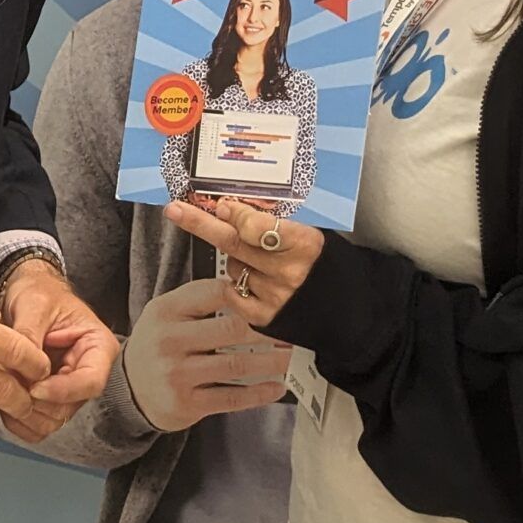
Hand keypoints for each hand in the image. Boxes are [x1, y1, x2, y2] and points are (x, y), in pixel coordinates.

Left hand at [0, 257, 121, 443]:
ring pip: (51, 421)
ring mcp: (67, 391)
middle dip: (34, 401)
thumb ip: (29, 335)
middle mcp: (87, 374)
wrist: (28, 295)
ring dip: (22, 411)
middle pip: (68, 408)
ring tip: (1, 385)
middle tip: (5, 382)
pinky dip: (16, 419)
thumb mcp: (35, 305)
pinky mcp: (48, 401)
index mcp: (98, 348)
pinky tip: (1, 398)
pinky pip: (36, 425)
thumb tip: (22, 367)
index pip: (90, 382)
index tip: (34, 388)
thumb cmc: (39, 294)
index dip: (62, 391)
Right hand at [121, 277, 291, 430]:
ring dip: (273, 362)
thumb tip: (250, 292)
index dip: (248, 295)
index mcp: (165, 311)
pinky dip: (259, 393)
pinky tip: (276, 387)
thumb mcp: (166, 315)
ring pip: (237, 365)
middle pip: (232, 329)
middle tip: (294, 330)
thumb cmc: (158, 346)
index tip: (272, 300)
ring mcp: (177, 374)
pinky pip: (232, 397)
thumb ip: (200, 301)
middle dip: (269, 330)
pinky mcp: (186, 404)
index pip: (214, 293)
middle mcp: (169, 341)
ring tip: (292, 357)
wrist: (128, 390)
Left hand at [162, 198, 325, 330]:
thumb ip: (274, 225)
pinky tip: (255, 281)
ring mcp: (275, 297)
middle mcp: (289, 272)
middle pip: (234, 244)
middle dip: (201, 223)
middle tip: (175, 209)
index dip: (235, 215)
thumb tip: (230, 209)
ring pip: (233, 267)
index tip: (221, 205)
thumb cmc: (325, 267)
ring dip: (237, 259)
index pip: (256, 227)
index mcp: (305, 245)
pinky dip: (237, 283)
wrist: (346, 312)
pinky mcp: (264, 317)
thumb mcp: (309, 236)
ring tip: (262, 262)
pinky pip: (232, 291)